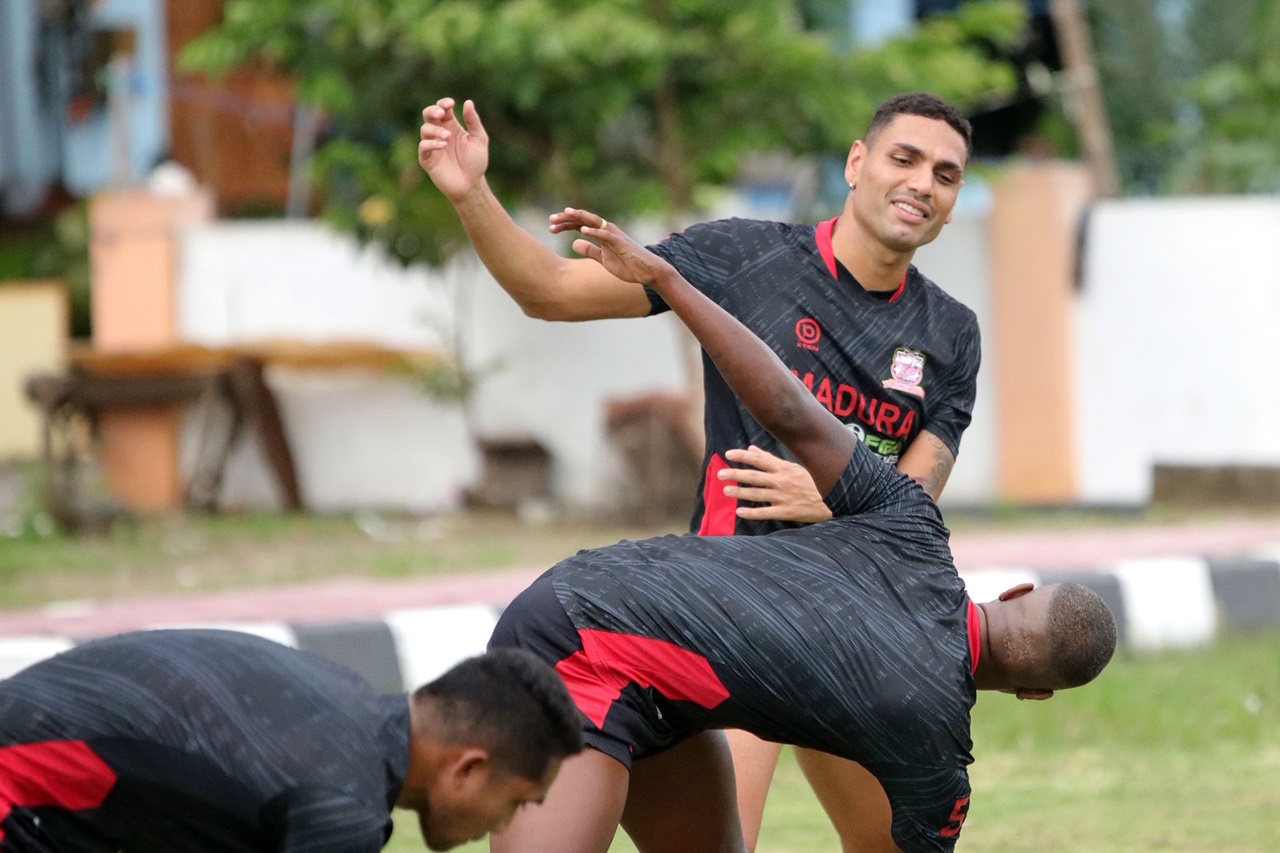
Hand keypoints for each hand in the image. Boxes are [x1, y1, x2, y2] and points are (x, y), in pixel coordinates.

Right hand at [418, 97, 488, 201]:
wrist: (471, 185)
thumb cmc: (476, 163)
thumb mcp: (479, 139)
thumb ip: (473, 121)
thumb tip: (468, 102)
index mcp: (452, 126)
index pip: (443, 109)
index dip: (444, 103)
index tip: (451, 103)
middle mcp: (440, 133)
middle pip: (428, 115)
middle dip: (432, 111)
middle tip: (441, 113)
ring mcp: (433, 146)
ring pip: (425, 130)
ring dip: (435, 130)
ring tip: (447, 137)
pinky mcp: (428, 160)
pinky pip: (423, 147)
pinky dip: (430, 143)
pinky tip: (442, 145)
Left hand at [555, 208, 674, 286]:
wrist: (648, 272)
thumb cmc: (628, 265)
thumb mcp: (603, 259)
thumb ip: (590, 250)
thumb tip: (573, 243)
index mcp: (602, 234)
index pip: (580, 225)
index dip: (565, 224)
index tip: (551, 227)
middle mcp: (607, 230)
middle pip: (584, 220)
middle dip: (567, 218)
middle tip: (551, 219)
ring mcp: (614, 235)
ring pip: (594, 222)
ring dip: (579, 218)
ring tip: (565, 214)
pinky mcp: (621, 243)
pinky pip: (606, 235)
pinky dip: (595, 231)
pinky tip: (583, 230)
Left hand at [720, 446, 832, 522]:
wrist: (836, 498)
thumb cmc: (814, 480)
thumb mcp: (794, 466)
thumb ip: (771, 459)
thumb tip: (752, 449)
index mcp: (784, 468)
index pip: (760, 460)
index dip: (743, 456)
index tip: (728, 454)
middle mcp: (782, 481)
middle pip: (755, 477)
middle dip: (736, 475)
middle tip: (720, 474)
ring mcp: (783, 497)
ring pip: (757, 494)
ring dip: (740, 492)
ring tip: (726, 491)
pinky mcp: (787, 512)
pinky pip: (766, 513)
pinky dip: (752, 513)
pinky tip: (739, 512)